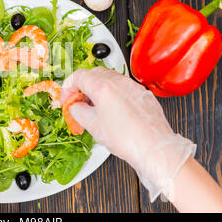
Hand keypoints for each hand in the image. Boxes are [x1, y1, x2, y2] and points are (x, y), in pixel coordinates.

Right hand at [61, 67, 195, 201]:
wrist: (154, 148)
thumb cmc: (128, 139)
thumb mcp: (93, 126)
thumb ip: (78, 111)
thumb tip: (75, 106)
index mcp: (103, 87)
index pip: (79, 76)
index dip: (68, 87)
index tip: (67, 98)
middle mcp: (119, 82)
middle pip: (93, 73)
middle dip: (83, 86)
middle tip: (78, 101)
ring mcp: (132, 86)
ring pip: (109, 78)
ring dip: (97, 88)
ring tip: (95, 107)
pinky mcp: (142, 93)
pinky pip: (122, 87)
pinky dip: (112, 93)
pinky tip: (112, 110)